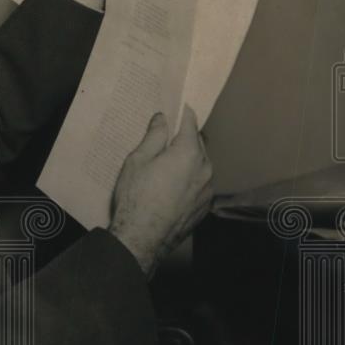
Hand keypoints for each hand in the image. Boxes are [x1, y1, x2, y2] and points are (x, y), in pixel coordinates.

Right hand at [108, 106, 213, 277]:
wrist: (143, 237)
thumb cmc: (137, 197)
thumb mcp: (138, 160)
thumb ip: (154, 136)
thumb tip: (162, 119)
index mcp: (189, 153)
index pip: (190, 124)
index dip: (184, 113)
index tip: (180, 107)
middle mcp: (204, 169)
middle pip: (198, 144)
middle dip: (185, 138)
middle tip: (168, 137)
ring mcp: (207, 190)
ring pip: (201, 165)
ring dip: (189, 160)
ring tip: (168, 165)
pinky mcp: (204, 207)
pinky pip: (200, 184)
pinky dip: (190, 180)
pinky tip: (172, 186)